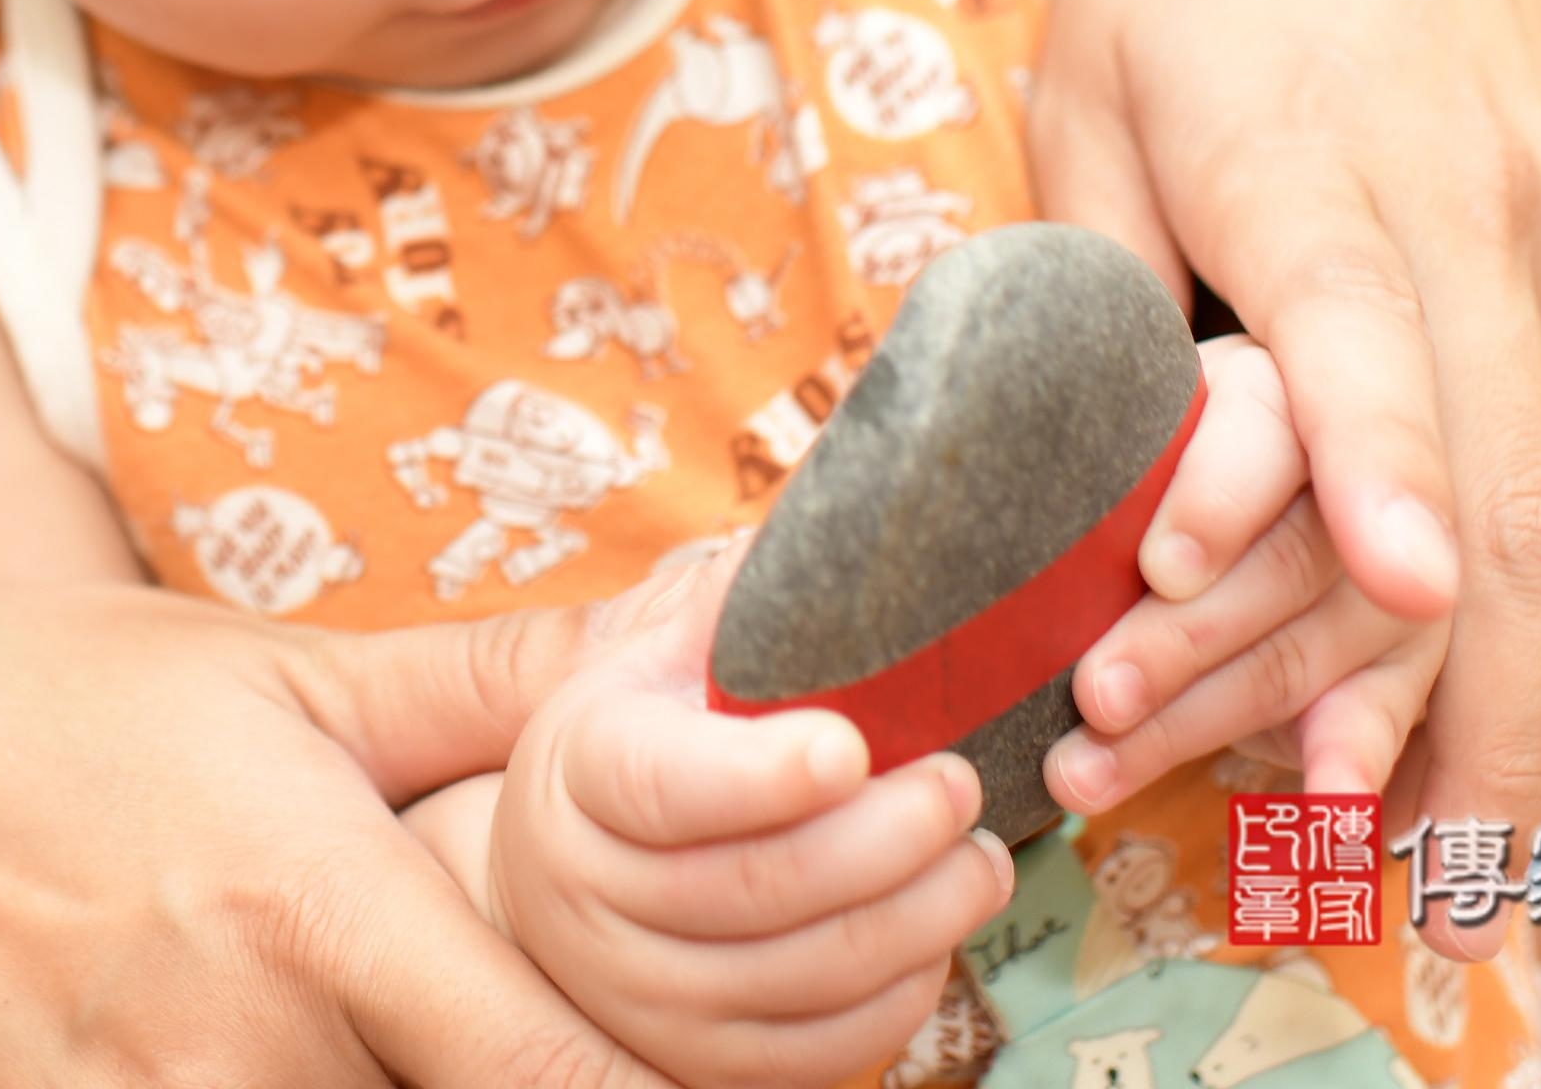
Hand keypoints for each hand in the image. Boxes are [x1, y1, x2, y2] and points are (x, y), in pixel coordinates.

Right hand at [0, 569, 690, 1087]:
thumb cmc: (53, 702)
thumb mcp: (276, 673)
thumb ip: (487, 685)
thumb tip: (698, 630)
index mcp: (314, 909)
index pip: (556, 1081)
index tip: (744, 1082)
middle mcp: (233, 1050)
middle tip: (562, 1060)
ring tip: (402, 1054)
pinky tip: (297, 1077)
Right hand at [414, 543, 1012, 1088]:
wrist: (556, 879)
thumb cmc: (637, 743)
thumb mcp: (655, 655)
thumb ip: (735, 600)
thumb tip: (851, 507)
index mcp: (582, 773)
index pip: (666, 786)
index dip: (763, 774)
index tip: (854, 744)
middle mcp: (593, 898)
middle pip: (758, 889)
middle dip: (886, 839)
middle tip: (964, 785)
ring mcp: (642, 996)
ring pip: (803, 977)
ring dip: (919, 918)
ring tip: (983, 859)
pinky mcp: (696, 1065)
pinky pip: (820, 1051)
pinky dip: (899, 994)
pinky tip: (937, 930)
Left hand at [1028, 0, 1540, 953]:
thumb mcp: (1086, 79)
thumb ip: (1091, 279)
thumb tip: (1076, 481)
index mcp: (1317, 154)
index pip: (1366, 336)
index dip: (1381, 478)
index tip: (1398, 601)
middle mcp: (1487, 203)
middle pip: (1511, 481)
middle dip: (1461, 696)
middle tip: (1401, 870)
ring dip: (1521, 679)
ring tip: (1445, 839)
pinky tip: (1496, 680)